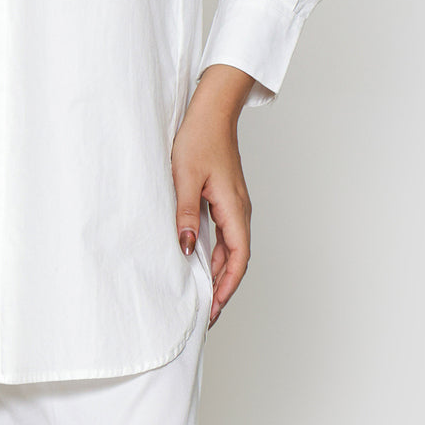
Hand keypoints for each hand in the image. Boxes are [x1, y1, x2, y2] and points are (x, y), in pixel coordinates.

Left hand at [170, 65, 253, 328]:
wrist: (211, 112)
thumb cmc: (199, 139)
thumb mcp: (185, 178)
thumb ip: (185, 215)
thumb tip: (184, 250)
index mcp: (235, 209)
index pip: (237, 260)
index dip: (226, 289)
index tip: (212, 310)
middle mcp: (240, 210)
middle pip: (236, 259)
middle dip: (222, 287)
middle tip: (204, 312)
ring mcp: (234, 204)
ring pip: (230, 247)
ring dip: (218, 271)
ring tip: (201, 293)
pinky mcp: (226, 197)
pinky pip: (224, 233)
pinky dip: (215, 252)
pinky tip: (198, 259)